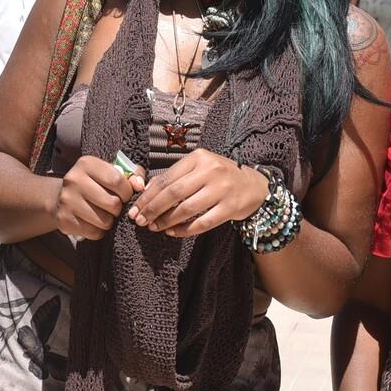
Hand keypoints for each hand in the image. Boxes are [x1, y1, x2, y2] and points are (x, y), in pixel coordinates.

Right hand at [52, 156, 143, 239]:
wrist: (63, 198)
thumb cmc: (95, 184)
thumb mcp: (112, 172)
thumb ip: (132, 175)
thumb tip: (140, 186)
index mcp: (86, 164)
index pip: (117, 180)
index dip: (127, 192)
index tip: (125, 195)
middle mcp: (73, 180)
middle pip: (112, 203)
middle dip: (118, 208)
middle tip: (113, 207)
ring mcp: (66, 200)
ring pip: (104, 221)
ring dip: (109, 221)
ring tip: (103, 214)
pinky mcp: (63, 220)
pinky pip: (94, 233)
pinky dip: (98, 231)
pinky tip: (94, 222)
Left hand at [128, 151, 270, 238]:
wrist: (254, 185)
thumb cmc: (220, 176)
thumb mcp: (199, 168)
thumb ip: (176, 177)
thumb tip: (146, 193)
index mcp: (198, 157)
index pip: (166, 178)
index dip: (148, 196)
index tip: (135, 208)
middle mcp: (211, 170)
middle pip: (173, 193)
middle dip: (153, 209)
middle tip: (140, 221)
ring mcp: (222, 189)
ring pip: (186, 209)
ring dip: (166, 221)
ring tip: (154, 227)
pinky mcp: (230, 207)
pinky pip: (202, 223)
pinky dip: (184, 230)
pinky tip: (172, 232)